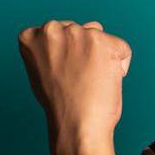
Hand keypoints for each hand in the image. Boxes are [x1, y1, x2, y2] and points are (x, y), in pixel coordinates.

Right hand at [17, 19, 131, 147]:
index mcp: (32, 36)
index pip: (58, 32)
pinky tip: (105, 82)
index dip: (66, 56)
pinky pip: (122, 49)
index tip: (62, 74)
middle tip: (79, 80)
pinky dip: (120, 66)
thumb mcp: (40, 71)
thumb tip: (70, 40)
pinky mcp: (105, 42)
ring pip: (100, 38)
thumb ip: (50, 51)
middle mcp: (53, 29)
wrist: (76, 125)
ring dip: (101, 56)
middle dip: (84, 51)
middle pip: (80, 31)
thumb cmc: (60, 105)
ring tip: (91, 81)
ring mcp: (79, 33)